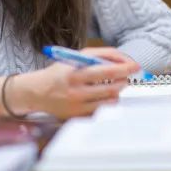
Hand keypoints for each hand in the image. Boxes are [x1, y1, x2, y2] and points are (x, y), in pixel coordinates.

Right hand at [11, 47, 139, 119]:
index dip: (123, 66)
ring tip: (117, 85)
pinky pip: (102, 110)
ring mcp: (77, 102)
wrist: (36, 92)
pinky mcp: (78, 114)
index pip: (105, 67)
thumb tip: (120, 59)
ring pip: (109, 98)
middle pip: (110, 85)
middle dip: (124, 79)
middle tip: (129, 76)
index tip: (133, 65)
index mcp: (74, 70)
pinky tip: (107, 96)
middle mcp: (76, 87)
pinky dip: (109, 102)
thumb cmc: (57, 73)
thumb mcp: (72, 58)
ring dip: (118, 91)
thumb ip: (95, 56)